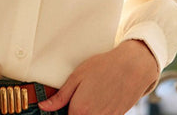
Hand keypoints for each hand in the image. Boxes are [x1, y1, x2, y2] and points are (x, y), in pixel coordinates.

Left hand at [38, 40, 158, 114]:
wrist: (132, 67)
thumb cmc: (104, 67)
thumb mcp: (77, 76)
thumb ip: (60, 96)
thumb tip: (44, 107)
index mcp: (79, 110)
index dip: (61, 110)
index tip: (64, 104)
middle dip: (75, 110)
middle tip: (79, 95)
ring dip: (86, 111)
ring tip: (91, 93)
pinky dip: (98, 110)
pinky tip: (101, 97)